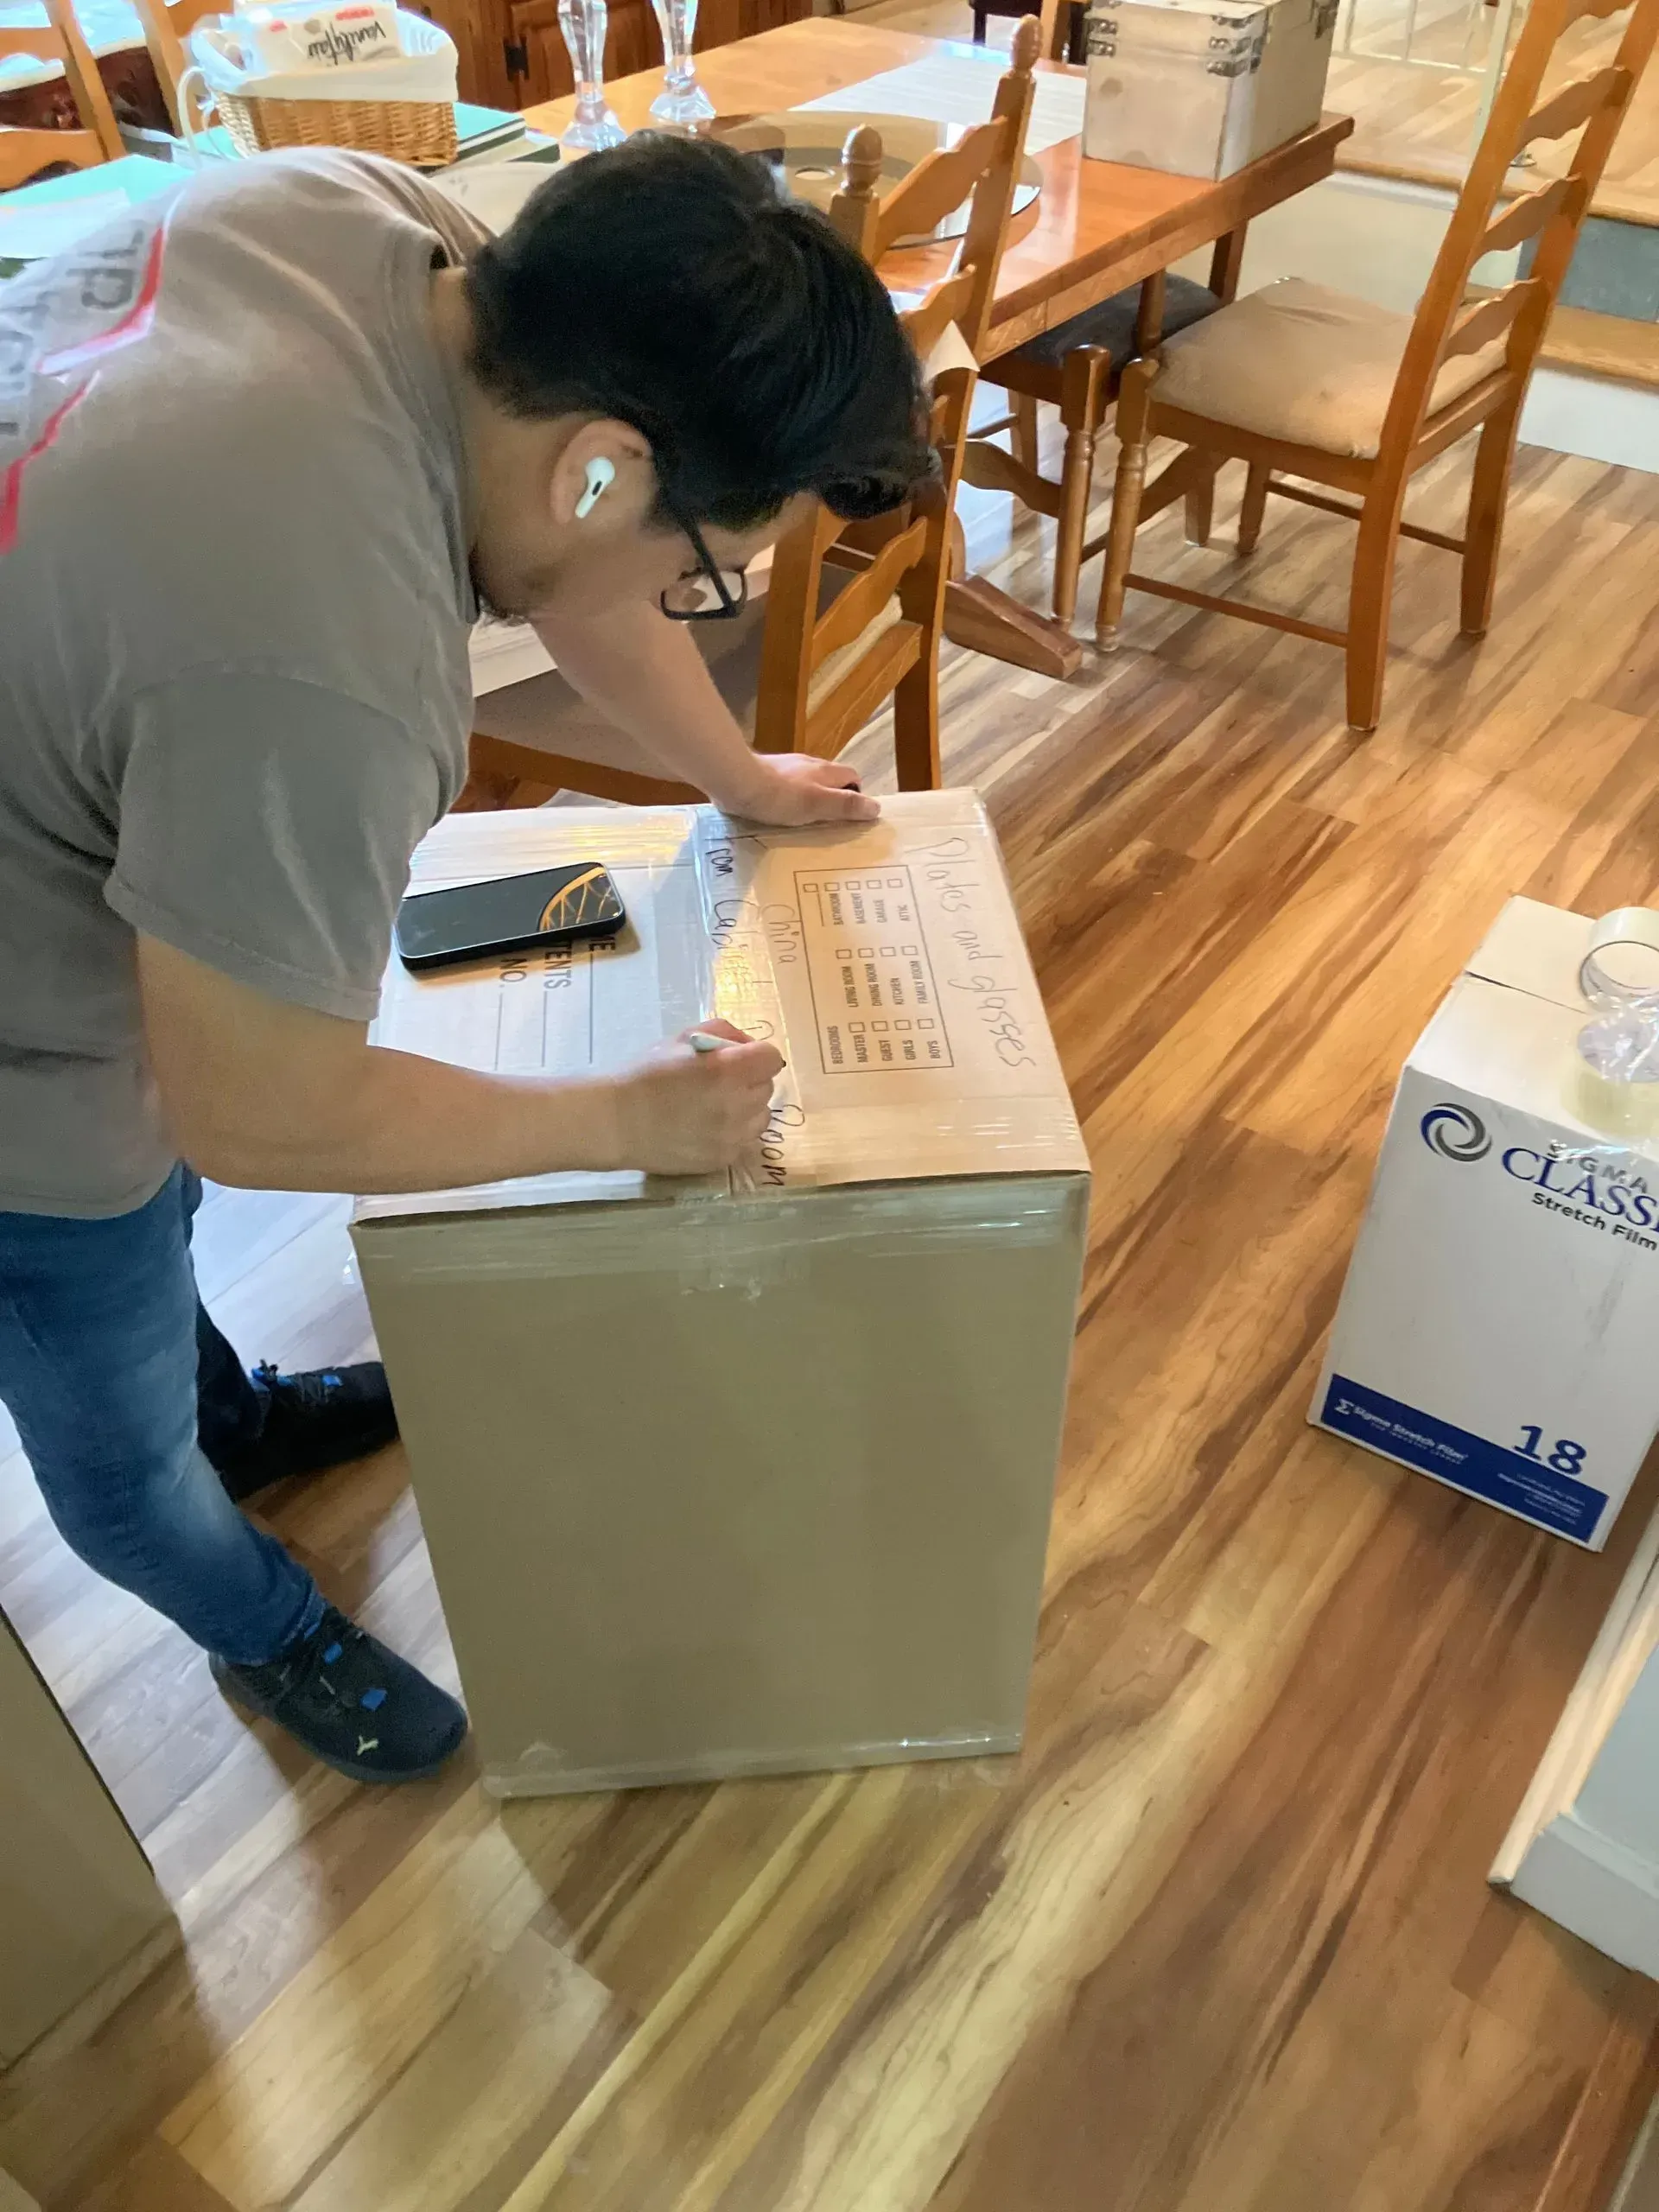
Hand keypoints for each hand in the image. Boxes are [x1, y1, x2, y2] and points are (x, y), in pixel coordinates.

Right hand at [608, 1021, 786, 1174]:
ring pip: (761, 1116)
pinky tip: (706, 1127)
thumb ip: (724, 1034)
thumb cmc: (646, 1074)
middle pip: (767, 1087)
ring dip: (747, 1108)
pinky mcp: (724, 1159)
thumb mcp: (683, 1037)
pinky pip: (745, 1140)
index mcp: (727, 1069)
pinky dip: (733, 1132)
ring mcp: (732, 1136)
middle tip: (719, 1082)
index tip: (738, 1060)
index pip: (771, 1058)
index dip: (756, 1055)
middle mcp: (736, 1104)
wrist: (616, 1122)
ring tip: (715, 1106)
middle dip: (749, 1080)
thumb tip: (749, 1046)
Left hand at [718, 753, 880, 827]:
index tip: (851, 818)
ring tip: (803, 823)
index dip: (856, 795)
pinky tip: (778, 814)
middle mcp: (808, 765)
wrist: (737, 781)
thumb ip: (846, 806)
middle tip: (828, 824)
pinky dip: (788, 800)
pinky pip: (785, 787)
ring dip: (810, 800)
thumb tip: (876, 808)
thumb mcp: (818, 804)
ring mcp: (786, 768)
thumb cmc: (780, 796)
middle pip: (830, 780)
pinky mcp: (766, 774)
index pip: (852, 777)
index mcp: (825, 770)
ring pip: (807, 783)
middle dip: (833, 799)